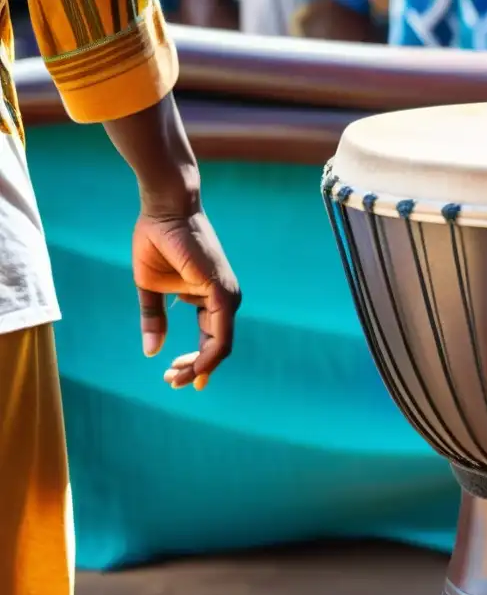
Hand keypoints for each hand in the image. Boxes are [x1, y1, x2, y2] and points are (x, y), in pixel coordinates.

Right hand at [132, 206, 240, 390]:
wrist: (163, 210)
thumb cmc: (158, 241)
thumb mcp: (151, 288)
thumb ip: (154, 318)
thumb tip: (151, 351)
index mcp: (211, 299)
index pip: (211, 340)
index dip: (195, 362)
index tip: (173, 377)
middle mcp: (225, 300)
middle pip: (218, 348)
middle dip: (195, 370)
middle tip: (173, 384)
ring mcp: (227, 296)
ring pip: (221, 346)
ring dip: (200, 368)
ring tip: (176, 379)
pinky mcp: (222, 292)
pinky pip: (220, 334)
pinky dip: (208, 355)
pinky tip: (192, 367)